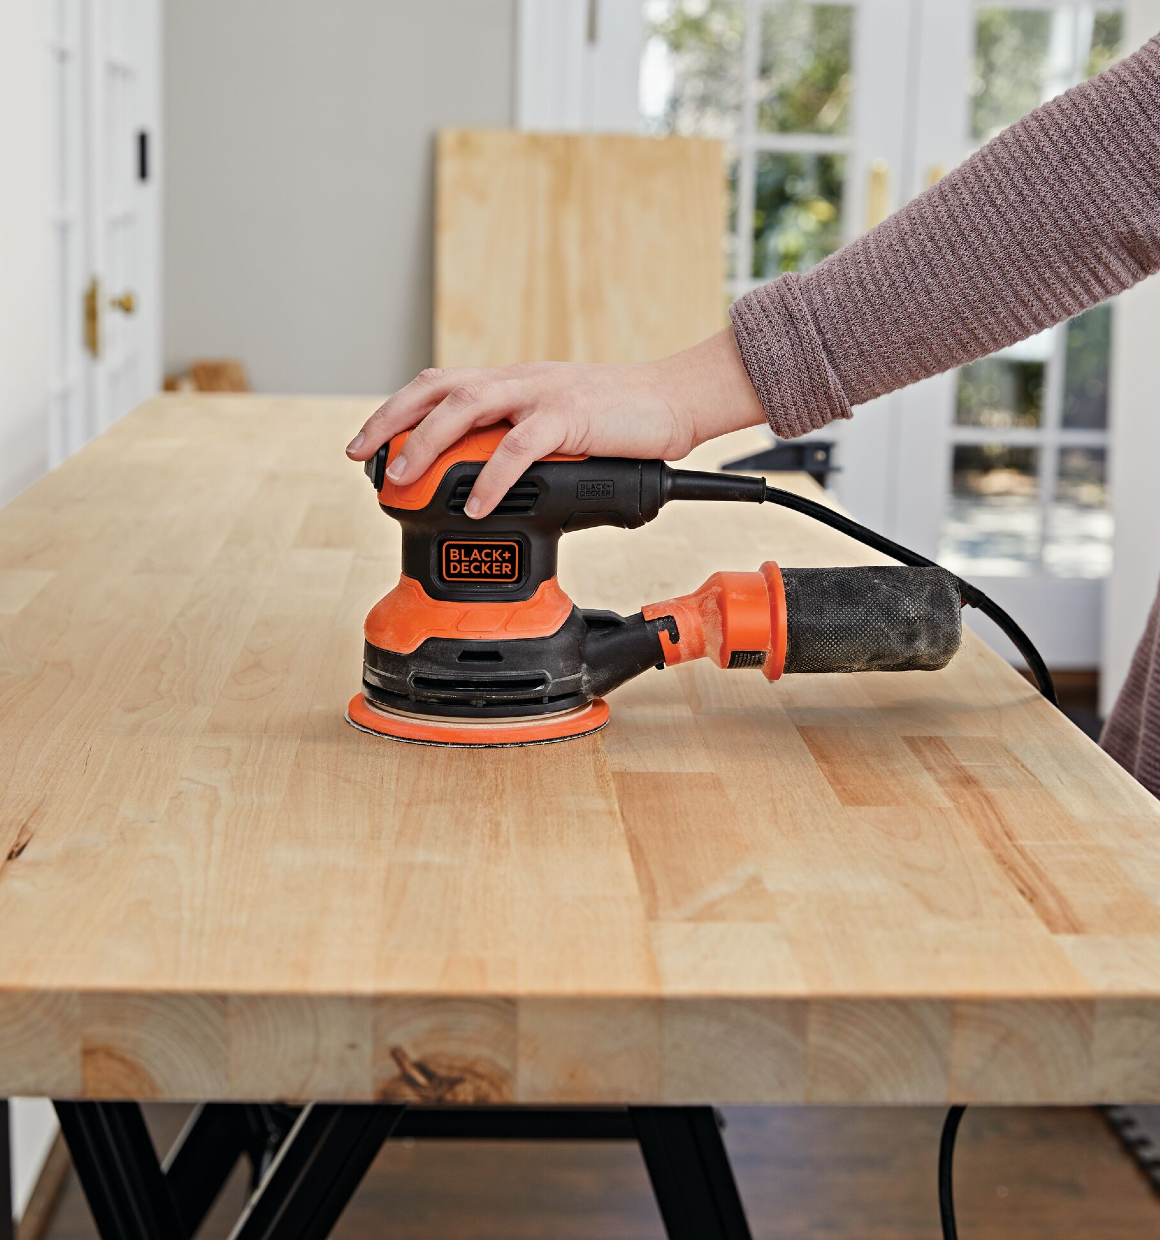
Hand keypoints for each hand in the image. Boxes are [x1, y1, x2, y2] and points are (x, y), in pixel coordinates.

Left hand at [344, 329, 764, 516]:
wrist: (673, 401)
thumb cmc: (618, 418)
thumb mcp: (556, 424)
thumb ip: (519, 441)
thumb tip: (483, 478)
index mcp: (511, 382)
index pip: (439, 386)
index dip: (396, 410)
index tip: (367, 444)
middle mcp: (518, 381)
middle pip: (437, 388)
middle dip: (391, 419)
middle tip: (359, 455)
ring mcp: (543, 395)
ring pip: (468, 406)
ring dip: (429, 442)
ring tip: (405, 478)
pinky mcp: (572, 417)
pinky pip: (521, 447)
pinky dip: (493, 478)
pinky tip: (476, 505)